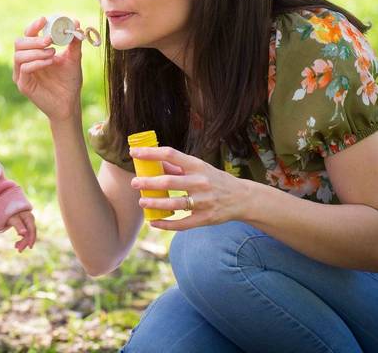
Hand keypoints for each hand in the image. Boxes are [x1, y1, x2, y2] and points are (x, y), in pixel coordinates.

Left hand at [6, 210, 36, 251]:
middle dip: (25, 242)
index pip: (32, 230)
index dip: (31, 238)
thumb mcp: (12, 219)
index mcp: (29, 218)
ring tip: (15, 246)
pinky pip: (25, 233)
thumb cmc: (9, 212)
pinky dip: (22, 238)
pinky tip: (17, 242)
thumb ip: (18, 225)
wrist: (6, 205)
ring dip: (23, 241)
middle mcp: (30, 220)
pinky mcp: (24, 224)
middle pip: (30, 233)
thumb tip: (24, 233)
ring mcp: (28, 222)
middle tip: (19, 250)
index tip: (30, 247)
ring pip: (28, 234)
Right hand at [13, 17, 83, 121]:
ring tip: (53, 53)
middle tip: (50, 40)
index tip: (44, 20)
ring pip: (19, 55)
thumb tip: (76, 23)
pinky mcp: (23, 85)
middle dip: (34, 39)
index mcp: (34, 52)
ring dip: (36, 51)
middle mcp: (25, 62)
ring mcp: (22, 74)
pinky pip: (25, 69)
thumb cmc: (69, 81)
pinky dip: (37, 63)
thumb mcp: (73, 58)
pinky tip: (50, 62)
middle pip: (19, 43)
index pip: (28, 35)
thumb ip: (73, 42)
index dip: (33, 26)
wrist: (70, 103)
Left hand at [129, 146, 252, 229]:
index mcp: (198, 166)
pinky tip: (153, 222)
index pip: (171, 154)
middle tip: (134, 183)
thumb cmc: (215, 180)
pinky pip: (182, 223)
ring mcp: (204, 201)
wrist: (242, 198)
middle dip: (148, 182)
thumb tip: (154, 162)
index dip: (151, 153)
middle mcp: (201, 182)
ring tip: (142, 202)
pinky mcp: (205, 218)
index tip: (134, 152)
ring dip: (155, 204)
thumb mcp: (200, 168)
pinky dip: (166, 224)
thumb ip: (178, 167)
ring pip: (174, 203)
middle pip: (169, 182)